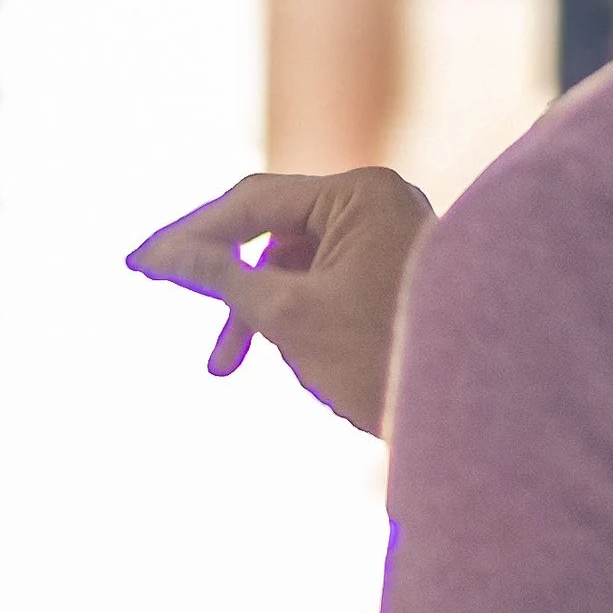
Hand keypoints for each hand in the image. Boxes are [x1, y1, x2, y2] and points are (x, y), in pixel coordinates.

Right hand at [127, 167, 433, 435]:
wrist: (473, 419)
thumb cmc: (383, 359)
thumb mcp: (285, 316)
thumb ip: (219, 276)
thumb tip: (161, 254)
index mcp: (360, 194)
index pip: (253, 201)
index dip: (189, 235)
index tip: (139, 265)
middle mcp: (379, 202)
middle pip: (271, 228)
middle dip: (222, 275)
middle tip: (160, 291)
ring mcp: (389, 236)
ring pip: (292, 261)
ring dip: (254, 309)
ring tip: (224, 366)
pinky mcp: (391, 272)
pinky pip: (321, 281)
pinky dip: (290, 315)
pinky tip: (285, 357)